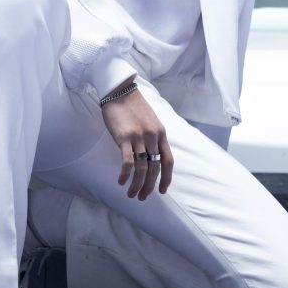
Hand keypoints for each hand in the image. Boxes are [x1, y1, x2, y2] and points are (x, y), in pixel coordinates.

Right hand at [100, 81, 173, 200]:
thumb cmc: (132, 105)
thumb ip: (152, 136)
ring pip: (142, 169)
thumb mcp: (149, 120)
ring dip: (137, 185)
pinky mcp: (124, 137)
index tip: (162, 190)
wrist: (119, 90)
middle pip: (155, 168)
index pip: (168, 161)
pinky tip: (121, 182)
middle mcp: (152, 137)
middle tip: (143, 197)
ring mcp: (139, 137)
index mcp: (160, 134)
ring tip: (132, 194)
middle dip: (150, 186)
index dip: (166, 178)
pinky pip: (128, 162)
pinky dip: (125, 175)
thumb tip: (150, 155)